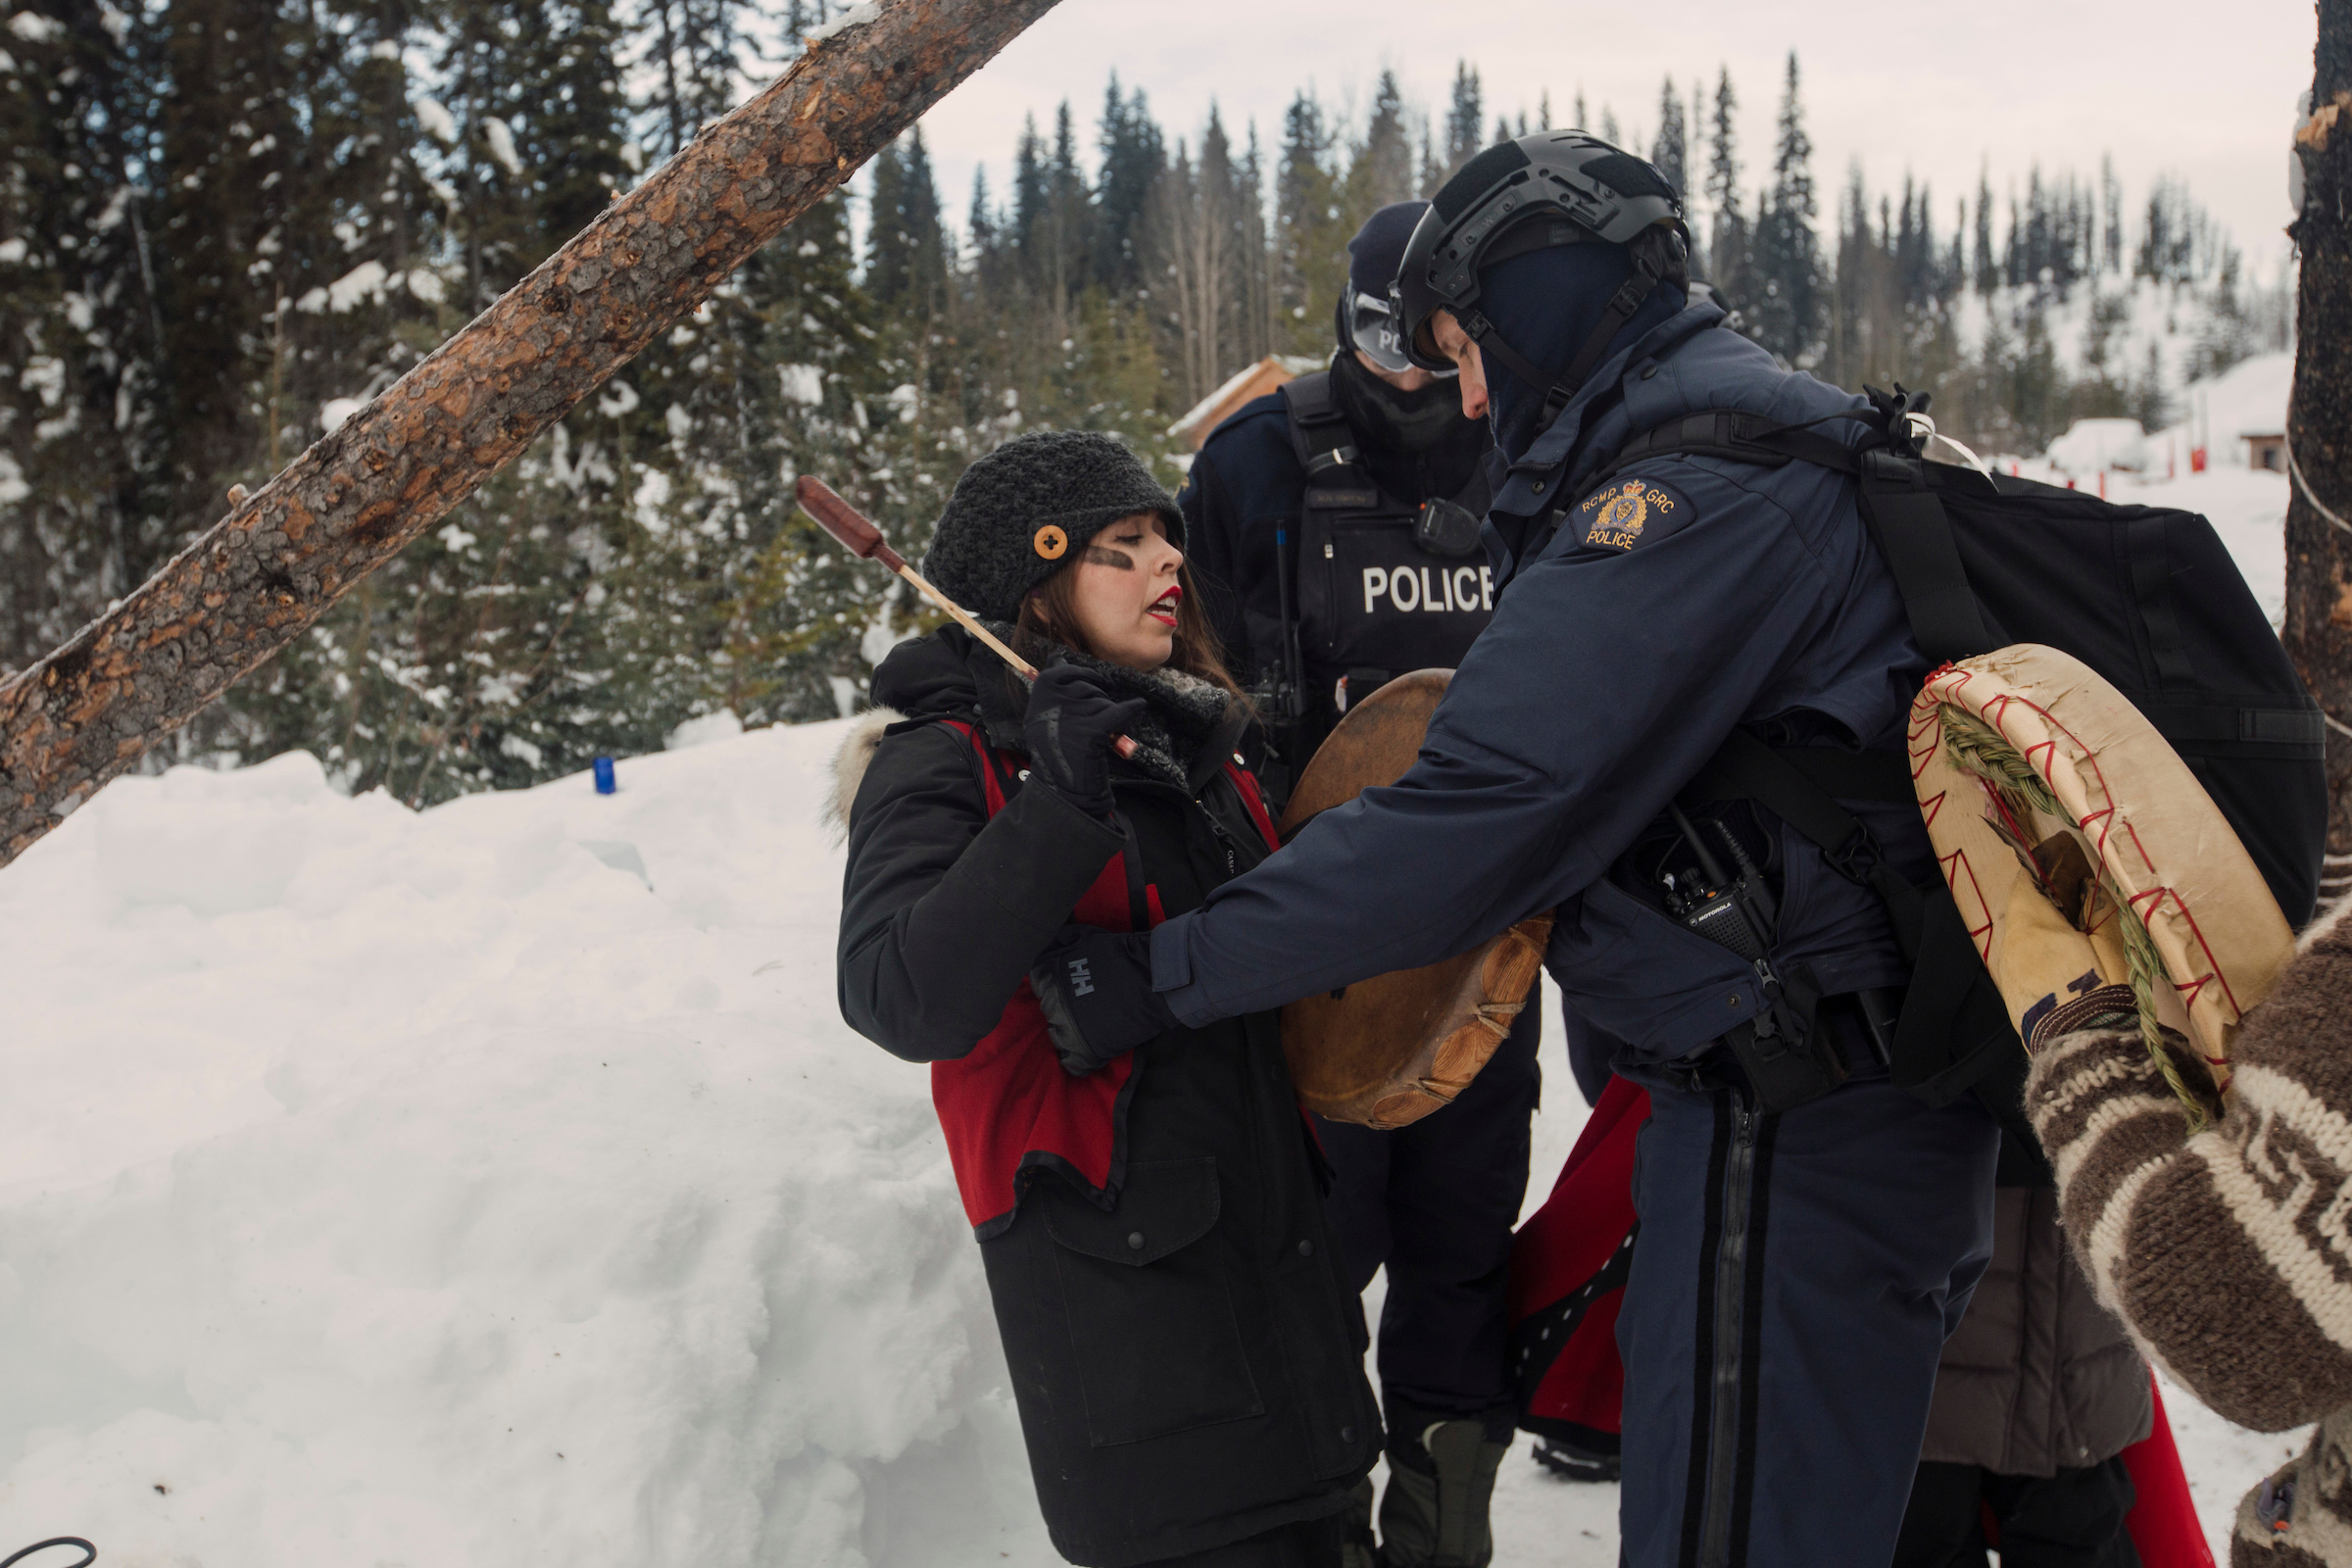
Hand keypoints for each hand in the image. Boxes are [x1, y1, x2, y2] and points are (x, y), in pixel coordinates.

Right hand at [1023, 665, 1144, 817]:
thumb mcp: (1041, 717)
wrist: (1063, 789)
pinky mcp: (1090, 731)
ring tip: (1096, 738)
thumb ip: (1051, 689)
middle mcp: (1051, 703)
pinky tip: (1139, 705)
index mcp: (1037, 697)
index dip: (1085, 675)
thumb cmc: (1056, 752)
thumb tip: (1057, 657)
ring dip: (1106, 716)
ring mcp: (1071, 716)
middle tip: (1092, 723)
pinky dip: (1130, 709)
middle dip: (1097, 701)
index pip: (1064, 671)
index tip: (1098, 682)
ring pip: (1102, 702)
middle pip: (1087, 688)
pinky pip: (1117, 712)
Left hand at [1029, 926, 1177, 1074]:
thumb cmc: (1121, 955)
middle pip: (1048, 1009)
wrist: (1152, 979)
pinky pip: (1070, 1063)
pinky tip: (1088, 1048)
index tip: (1068, 984)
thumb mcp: (1086, 937)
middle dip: (1062, 1005)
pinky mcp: (1085, 1051)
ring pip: (1055, 1036)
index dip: (1053, 983)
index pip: (1037, 984)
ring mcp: (1067, 1031)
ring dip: (1067, 1031)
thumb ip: (1061, 942)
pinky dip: (1077, 1059)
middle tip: (1083, 1001)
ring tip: (1088, 1023)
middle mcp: (1053, 1005)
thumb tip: (1047, 948)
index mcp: (1050, 979)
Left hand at [1990, 866, 2132, 1052]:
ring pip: (2016, 942)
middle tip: (2069, 909)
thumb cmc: (2103, 992)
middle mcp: (2010, 946)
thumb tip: (2089, 886)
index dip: (2040, 876)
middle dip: (2039, 908)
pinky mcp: (2010, 999)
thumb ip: (2098, 910)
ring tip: (2066, 942)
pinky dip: (2032, 961)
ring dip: (2035, 936)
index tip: (2056, 872)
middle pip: (2019, 914)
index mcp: (2032, 926)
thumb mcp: (2112, 944)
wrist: (2084, 1048)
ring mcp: (2006, 974)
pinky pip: (2017, 967)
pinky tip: (2056, 971)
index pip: (2025, 886)